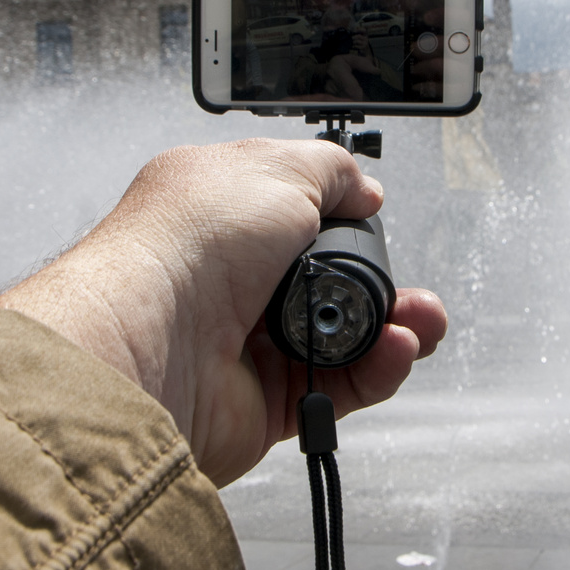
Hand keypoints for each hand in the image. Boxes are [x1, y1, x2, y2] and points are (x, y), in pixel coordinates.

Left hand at [0, 139, 446, 486]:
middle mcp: (233, 276)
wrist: (152, 340)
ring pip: (343, 338)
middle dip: (382, 284)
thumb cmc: (187, 245)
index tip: (370, 221)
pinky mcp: (265, 400)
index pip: (298, 210)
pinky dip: (374, 369)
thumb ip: (331, 173)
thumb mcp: (276, 169)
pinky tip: (394, 349)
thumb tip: (363, 190)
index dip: (342, 217)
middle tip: (408, 291)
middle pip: (332, 281)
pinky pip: (337, 386)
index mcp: (222, 210)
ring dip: (391, 328)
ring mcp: (248, 340)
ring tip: (417, 323)